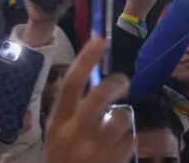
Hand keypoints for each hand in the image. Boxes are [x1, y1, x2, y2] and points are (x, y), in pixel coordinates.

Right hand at [44, 37, 134, 162]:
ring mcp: (97, 148)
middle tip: (123, 81)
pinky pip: (132, 138)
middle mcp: (76, 133)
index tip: (98, 39)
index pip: (71, 84)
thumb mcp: (57, 132)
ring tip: (113, 132)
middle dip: (117, 82)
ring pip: (123, 116)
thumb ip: (71, 108)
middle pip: (101, 95)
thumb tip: (90, 75)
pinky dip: (128, 141)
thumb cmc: (63, 157)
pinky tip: (115, 150)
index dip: (85, 60)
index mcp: (59, 122)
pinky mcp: (115, 159)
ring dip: (123, 120)